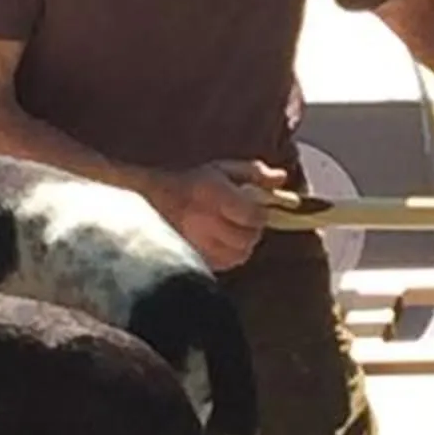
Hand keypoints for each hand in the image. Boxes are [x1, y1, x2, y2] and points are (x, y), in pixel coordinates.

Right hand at [150, 159, 285, 271]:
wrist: (151, 201)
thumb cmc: (192, 183)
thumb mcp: (223, 170)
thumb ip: (255, 172)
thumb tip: (282, 179)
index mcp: (214, 194)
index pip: (253, 215)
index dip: (260, 215)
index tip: (256, 212)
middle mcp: (205, 220)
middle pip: (247, 238)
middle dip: (253, 231)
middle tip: (246, 224)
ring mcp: (198, 243)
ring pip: (239, 254)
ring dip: (242, 245)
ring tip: (234, 234)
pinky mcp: (194, 257)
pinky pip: (225, 264)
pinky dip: (230, 256)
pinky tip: (222, 244)